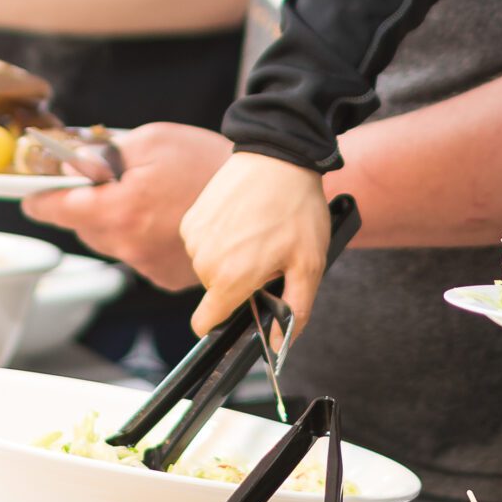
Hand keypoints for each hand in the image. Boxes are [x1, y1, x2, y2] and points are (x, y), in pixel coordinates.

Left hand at [23, 123, 230, 289]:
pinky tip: (165, 217)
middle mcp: (130, 245)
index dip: (40, 199)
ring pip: (111, 243)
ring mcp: (150, 266)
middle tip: (106, 181)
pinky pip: (138, 256)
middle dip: (86, 206)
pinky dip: (142, 238)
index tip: (31, 195)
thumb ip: (101, 153)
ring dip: (117, 222)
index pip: (56, 210)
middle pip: (83, 229)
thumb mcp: (148, 140)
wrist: (259, 189)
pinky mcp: (169, 277)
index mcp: (120, 209)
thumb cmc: (206, 159)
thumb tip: (68, 167)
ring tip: (147, 197)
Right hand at [178, 151, 330, 337]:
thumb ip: (296, 310)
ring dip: (229, 259)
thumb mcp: (310, 263)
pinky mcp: (191, 218)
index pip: (205, 324)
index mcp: (231, 278)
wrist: (278, 156)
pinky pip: (202, 243)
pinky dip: (220, 238)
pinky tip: (242, 219)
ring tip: (257, 233)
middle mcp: (204, 260)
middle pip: (215, 293)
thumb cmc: (297, 208)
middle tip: (267, 257)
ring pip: (208, 267)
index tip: (241, 309)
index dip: (222, 324)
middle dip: (238, 283)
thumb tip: (279, 345)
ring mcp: (194, 237)